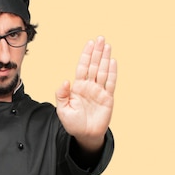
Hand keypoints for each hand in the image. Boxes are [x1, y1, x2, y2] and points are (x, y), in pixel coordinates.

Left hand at [55, 36, 116, 151]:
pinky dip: (112, 72)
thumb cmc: (73, 123)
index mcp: (78, 87)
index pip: (82, 67)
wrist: (85, 135)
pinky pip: (110, 83)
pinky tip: (112, 62)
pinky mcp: (108, 98)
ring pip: (102, 71)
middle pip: (93, 65)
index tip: (89, 43)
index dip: (86, 55)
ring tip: (107, 46)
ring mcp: (99, 91)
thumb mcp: (62, 109)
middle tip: (100, 39)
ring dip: (105, 58)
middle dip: (97, 52)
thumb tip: (65, 80)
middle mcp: (89, 86)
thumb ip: (62, 95)